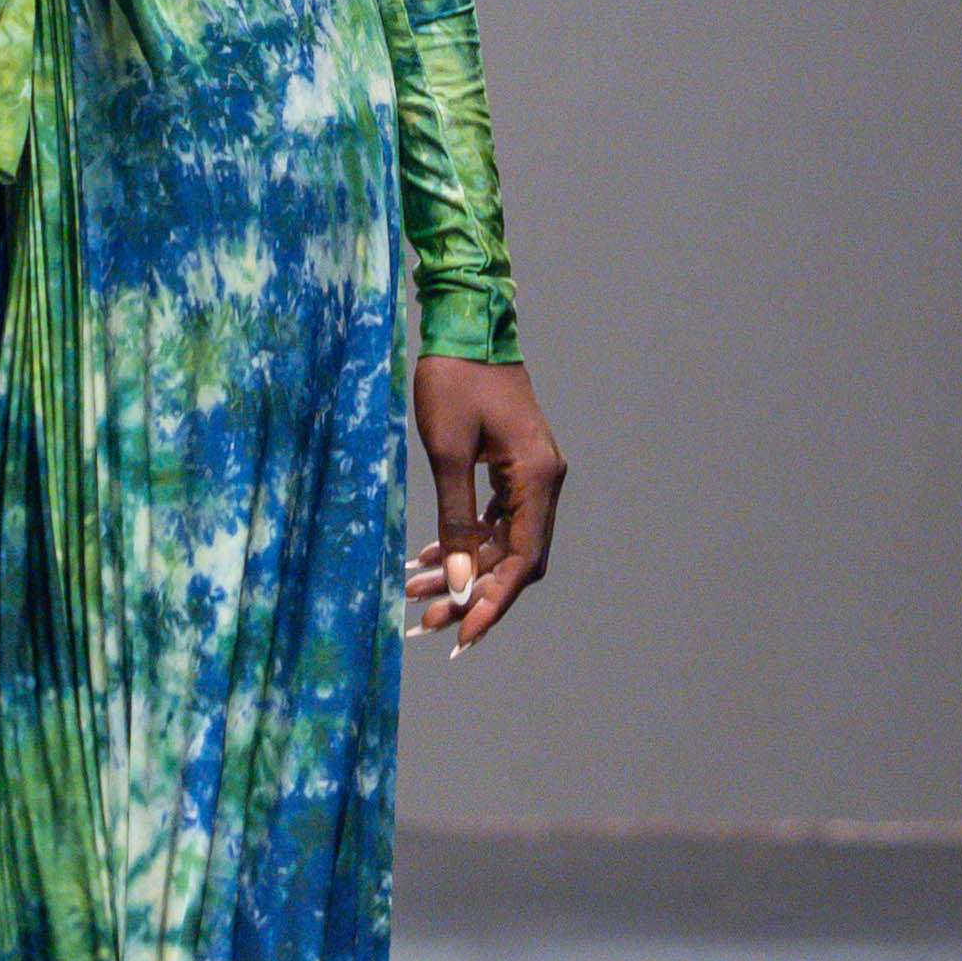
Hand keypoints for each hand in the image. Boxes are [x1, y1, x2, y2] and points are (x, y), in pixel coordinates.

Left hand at [406, 356, 564, 654]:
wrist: (464, 324)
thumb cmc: (453, 381)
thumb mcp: (447, 452)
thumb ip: (457, 522)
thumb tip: (462, 583)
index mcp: (536, 477)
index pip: (523, 560)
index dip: (493, 602)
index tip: (463, 635)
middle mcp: (543, 480)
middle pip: (515, 557)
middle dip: (472, 592)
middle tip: (426, 621)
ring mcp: (531, 473)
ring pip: (503, 541)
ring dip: (466, 569)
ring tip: (418, 593)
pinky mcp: (513, 466)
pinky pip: (495, 518)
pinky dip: (467, 540)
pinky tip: (431, 557)